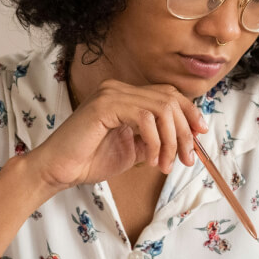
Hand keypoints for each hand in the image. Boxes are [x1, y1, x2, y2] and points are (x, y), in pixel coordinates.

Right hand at [22, 79, 207, 193]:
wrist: (58, 170)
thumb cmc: (89, 160)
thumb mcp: (133, 149)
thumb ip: (155, 139)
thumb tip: (186, 139)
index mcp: (125, 95)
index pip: (168, 94)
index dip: (189, 112)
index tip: (200, 135)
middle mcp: (118, 88)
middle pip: (170, 99)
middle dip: (185, 131)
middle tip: (186, 159)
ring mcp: (111, 94)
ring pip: (161, 108)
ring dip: (171, 141)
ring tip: (164, 165)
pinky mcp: (105, 105)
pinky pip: (145, 118)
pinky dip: (154, 142)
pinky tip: (148, 160)